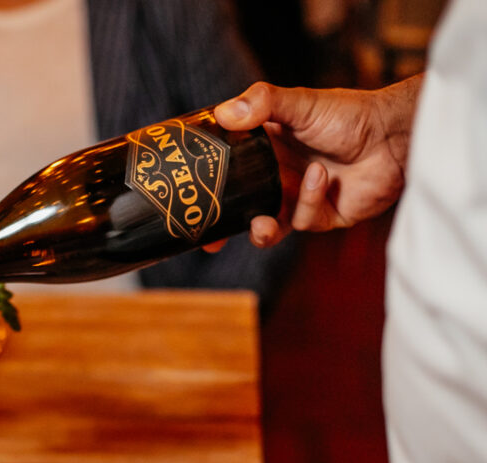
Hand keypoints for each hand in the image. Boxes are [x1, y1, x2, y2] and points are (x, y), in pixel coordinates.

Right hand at [212, 76, 422, 246]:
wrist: (394, 136)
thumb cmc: (349, 115)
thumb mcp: (300, 103)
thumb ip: (262, 103)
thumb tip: (224, 112)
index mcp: (264, 151)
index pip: (227, 171)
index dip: (207, 188)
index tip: (187, 200)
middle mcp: (277, 176)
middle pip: (241, 207)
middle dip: (225, 227)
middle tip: (211, 240)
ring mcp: (298, 199)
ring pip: (268, 226)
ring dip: (263, 230)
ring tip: (263, 226)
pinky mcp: (322, 216)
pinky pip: (303, 221)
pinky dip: (309, 200)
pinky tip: (323, 178)